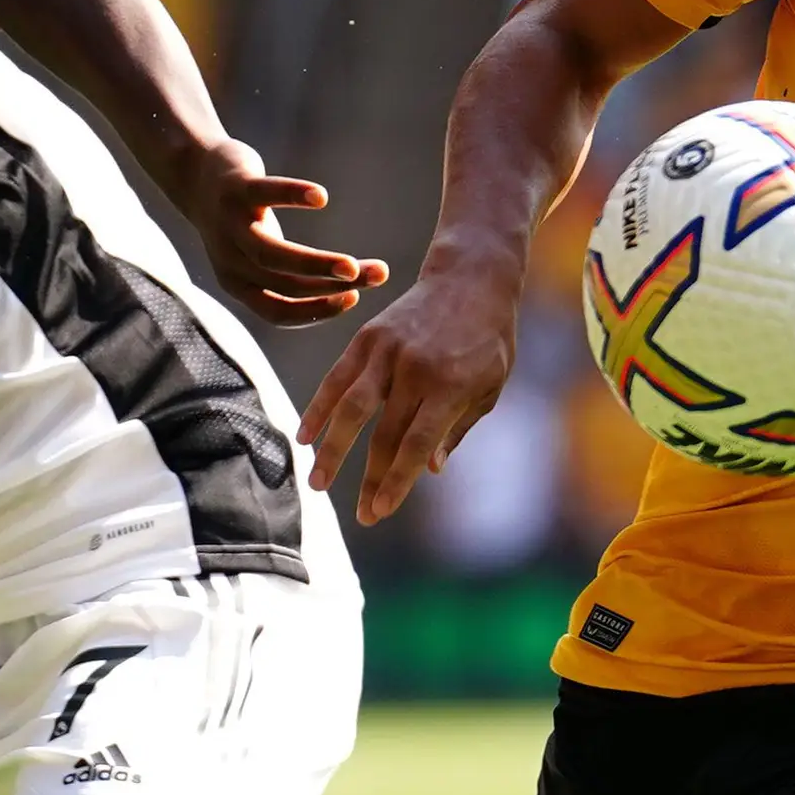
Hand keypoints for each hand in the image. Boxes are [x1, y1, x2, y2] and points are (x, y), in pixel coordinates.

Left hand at [166, 137, 387, 326]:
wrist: (193, 174)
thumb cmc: (241, 222)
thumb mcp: (258, 256)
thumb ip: (289, 276)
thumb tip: (348, 292)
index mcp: (238, 284)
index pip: (278, 312)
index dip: (317, 311)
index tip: (354, 300)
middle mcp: (231, 260)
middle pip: (284, 285)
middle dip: (332, 287)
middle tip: (373, 277)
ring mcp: (230, 225)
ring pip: (272, 255)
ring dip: (316, 264)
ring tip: (353, 265)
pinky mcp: (235, 188)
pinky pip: (266, 194)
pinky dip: (293, 195)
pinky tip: (322, 197)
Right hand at [296, 263, 522, 522]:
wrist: (471, 278)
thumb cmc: (486, 340)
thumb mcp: (489, 387)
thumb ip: (456, 428)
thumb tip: (428, 468)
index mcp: (450, 386)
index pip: (416, 443)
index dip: (397, 481)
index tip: (380, 511)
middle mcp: (415, 369)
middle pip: (383, 435)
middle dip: (370, 480)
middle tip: (360, 515)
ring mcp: (387, 351)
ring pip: (350, 409)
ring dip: (332, 451)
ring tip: (317, 483)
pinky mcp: (367, 338)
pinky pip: (336, 378)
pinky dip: (318, 408)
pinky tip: (305, 437)